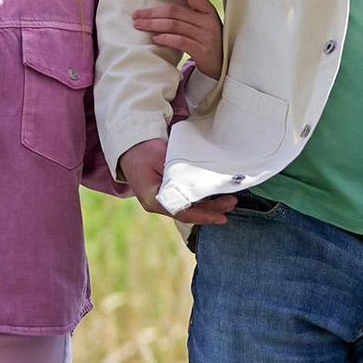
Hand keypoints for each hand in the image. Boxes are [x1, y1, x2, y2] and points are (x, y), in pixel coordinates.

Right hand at [118, 135, 238, 226]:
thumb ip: (178, 174)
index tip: (222, 217)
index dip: (204, 216)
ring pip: (189, 207)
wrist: (130, 145)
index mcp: (153, 199)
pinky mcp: (165, 193)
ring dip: (208, 204)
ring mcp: (161, 200)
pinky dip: (200, 198)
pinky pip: (186, 200)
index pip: (182, 213)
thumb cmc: (144, 150)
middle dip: (212, 209)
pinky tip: (214, 195)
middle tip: (232, 203)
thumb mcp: (161, 159)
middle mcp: (157, 204)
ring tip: (229, 200)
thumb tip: (199, 184)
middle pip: (188, 212)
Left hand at [131, 0, 221, 70]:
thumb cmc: (207, 35)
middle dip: (153, 13)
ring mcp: (206, 37)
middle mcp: (209, 22)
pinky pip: (180, 42)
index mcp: (209, 10)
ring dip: (154, 25)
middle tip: (136, 15)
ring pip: (175, 26)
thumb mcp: (204, 14)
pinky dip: (166, 39)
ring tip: (139, 25)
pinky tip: (155, 38)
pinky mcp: (202, 52)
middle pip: (176, 12)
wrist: (219, 63)